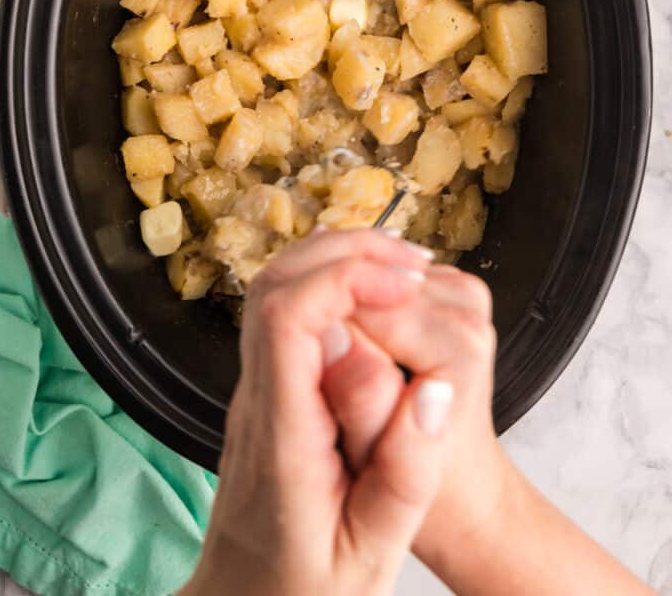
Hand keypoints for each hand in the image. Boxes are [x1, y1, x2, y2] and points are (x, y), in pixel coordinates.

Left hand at [180, 229, 456, 595]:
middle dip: (345, 252)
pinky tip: (372, 296)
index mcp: (280, 436)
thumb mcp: (371, 559)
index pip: (287, 318)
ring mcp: (252, 390)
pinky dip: (328, 283)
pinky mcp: (263, 389)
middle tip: (413, 264)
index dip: (346, 279)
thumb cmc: (304, 593)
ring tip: (401, 271)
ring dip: (335, 261)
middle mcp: (256, 399)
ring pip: (272, 288)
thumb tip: (436, 388)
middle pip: (274, 284)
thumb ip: (406, 478)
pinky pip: (283, 310)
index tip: (405, 287)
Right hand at [322, 259, 510, 580]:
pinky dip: (355, 295)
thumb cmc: (422, 484)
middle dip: (328, 307)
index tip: (290, 359)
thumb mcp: (380, 465)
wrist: (462, 486)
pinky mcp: (448, 286)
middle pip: (369, 280)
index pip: (366, 305)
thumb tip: (333, 339)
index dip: (318, 323)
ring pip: (373, 271)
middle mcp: (467, 308)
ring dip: (339, 298)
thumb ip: (360, 402)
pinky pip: (383, 274)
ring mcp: (461, 292)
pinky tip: (340, 330)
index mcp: (458, 346)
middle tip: (291, 351)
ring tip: (312, 346)